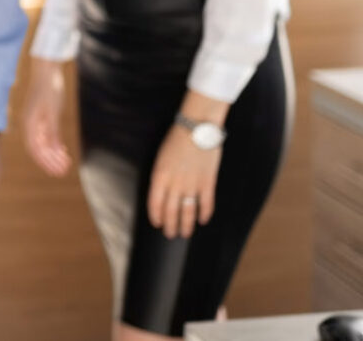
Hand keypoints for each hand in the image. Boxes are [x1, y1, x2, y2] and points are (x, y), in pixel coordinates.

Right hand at [23, 58, 71, 176]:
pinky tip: (62, 149)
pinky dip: (53, 143)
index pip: (36, 149)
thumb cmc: (50, 88)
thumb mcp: (53, 111)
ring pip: (42, 142)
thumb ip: (53, 132)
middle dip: (50, 161)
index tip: (58, 172)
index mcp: (29, 123)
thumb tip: (53, 151)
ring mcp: (34, 119)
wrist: (47, 69)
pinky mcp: (41, 115)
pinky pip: (45, 134)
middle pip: (38, 148)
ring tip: (65, 163)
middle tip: (64, 172)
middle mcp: (29, 123)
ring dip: (53, 154)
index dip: (46, 162)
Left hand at [147, 124, 220, 238]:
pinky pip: (205, 203)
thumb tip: (162, 194)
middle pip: (171, 211)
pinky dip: (204, 213)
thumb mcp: (161, 158)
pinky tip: (202, 220)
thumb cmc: (176, 140)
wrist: (196, 128)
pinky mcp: (207, 182)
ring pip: (187, 211)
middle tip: (170, 234)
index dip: (156, 216)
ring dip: (186, 224)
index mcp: (160, 176)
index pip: (155, 203)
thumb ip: (161, 177)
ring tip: (185, 233)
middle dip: (170, 225)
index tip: (157, 224)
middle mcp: (174, 183)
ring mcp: (192, 184)